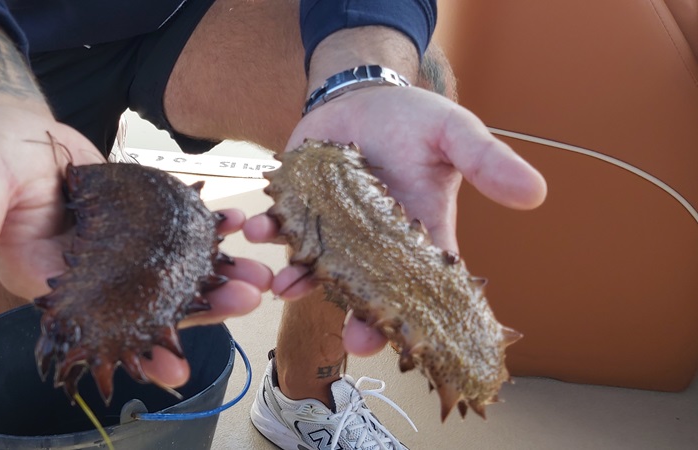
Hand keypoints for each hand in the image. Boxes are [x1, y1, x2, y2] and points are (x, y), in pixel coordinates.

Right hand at [0, 105, 269, 386]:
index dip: (136, 349)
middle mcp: (91, 275)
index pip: (98, 328)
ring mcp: (119, 250)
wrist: (15, 128)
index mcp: (51, 284)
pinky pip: (176, 233)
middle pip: (149, 304)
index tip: (178, 367)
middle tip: (247, 302)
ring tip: (260, 273)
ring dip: (215, 274)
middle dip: (199, 310)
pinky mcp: (138, 223)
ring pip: (171, 272)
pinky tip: (239, 224)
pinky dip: (208, 230)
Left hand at [245, 85, 546, 355]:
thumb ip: (487, 162)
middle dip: (362, 319)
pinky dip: (269, 233)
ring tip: (286, 284)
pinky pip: (283, 230)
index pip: (423, 287)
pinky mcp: (299, 210)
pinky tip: (259, 230)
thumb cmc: (415, 120)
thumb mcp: (456, 134)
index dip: (422, 316)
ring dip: (300, 279)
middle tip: (355, 339)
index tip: (420, 340)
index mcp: (418, 236)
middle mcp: (373, 246)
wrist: (360, 95)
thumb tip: (536, 193)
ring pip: (317, 268)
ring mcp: (333, 232)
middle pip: (369, 294)